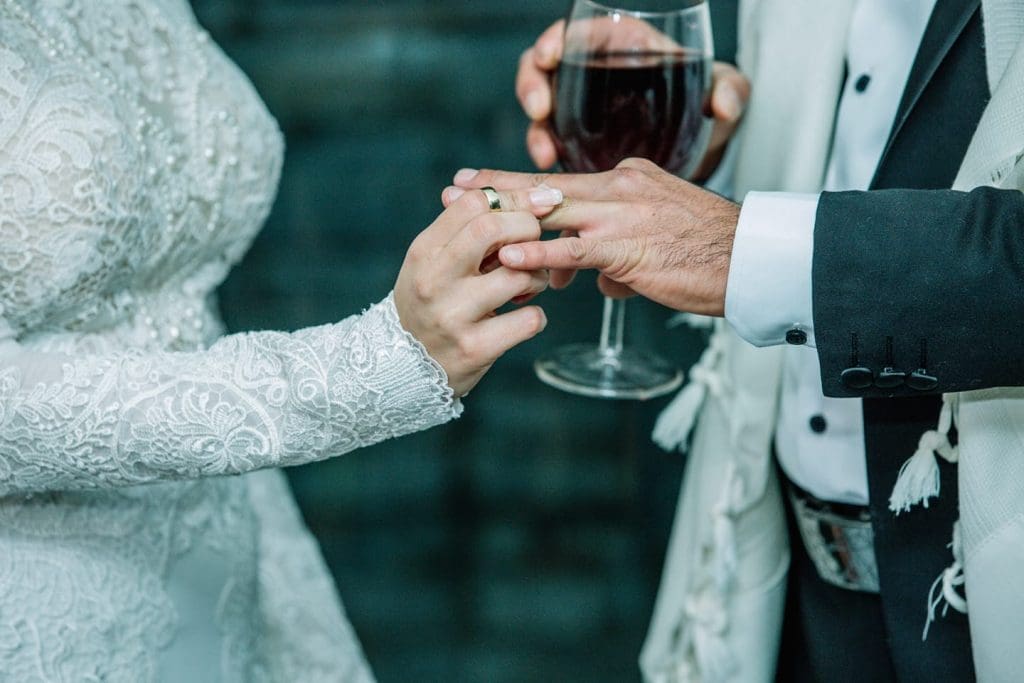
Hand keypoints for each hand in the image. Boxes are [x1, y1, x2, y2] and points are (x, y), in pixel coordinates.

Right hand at [394, 186, 563, 396]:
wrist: (403, 367)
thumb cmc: (429, 303)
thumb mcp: (432, 262)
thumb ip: (464, 230)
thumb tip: (508, 191)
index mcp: (424, 251)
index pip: (474, 205)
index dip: (515, 198)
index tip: (540, 203)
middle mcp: (433, 280)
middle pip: (493, 229)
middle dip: (529, 230)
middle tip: (536, 245)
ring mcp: (452, 316)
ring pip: (519, 275)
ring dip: (538, 277)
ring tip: (530, 285)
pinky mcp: (474, 349)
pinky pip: (529, 320)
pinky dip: (536, 317)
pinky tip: (523, 318)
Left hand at [447, 159, 738, 315]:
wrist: (750, 259)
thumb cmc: (709, 256)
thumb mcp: (659, 245)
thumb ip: (624, 257)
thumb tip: (605, 283)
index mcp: (627, 181)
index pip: (561, 182)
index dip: (518, 183)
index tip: (482, 183)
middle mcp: (620, 188)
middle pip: (545, 187)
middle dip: (496, 190)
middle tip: (454, 189)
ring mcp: (623, 215)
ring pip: (551, 211)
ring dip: (504, 216)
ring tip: (464, 219)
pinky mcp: (628, 247)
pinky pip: (575, 249)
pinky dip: (540, 251)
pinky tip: (510, 256)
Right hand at [517, 21, 750, 177]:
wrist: (700, 155)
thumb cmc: (709, 111)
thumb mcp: (726, 95)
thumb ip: (731, 92)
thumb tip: (724, 105)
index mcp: (623, 46)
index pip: (580, 34)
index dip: (558, 39)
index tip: (552, 54)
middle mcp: (592, 75)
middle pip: (544, 68)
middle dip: (532, 85)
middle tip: (539, 108)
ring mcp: (578, 113)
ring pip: (539, 111)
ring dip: (534, 130)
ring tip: (543, 151)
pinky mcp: (575, 146)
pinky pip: (548, 147)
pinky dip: (543, 158)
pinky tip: (551, 170)